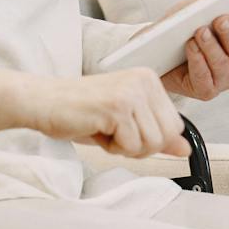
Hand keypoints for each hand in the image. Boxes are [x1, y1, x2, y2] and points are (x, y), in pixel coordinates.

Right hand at [0, 68, 187, 158]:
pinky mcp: (117, 107)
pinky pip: (130, 146)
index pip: (175, 127)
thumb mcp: (125, 123)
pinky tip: (95, 128)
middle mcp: (144, 81)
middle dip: (139, 146)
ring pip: (151, 144)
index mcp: (149, 80)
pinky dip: (111, 148)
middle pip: (166, 137)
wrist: (42, 102)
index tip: (123, 128)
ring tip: (102, 128)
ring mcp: (132, 92)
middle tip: (112, 131)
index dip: (149, 139)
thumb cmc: (80, 112)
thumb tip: (186, 149)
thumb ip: (157, 134)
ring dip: (124, 147)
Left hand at [161, 5, 228, 99]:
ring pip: (222, 63)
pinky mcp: (207, 91)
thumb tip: (208, 7)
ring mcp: (225, 79)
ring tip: (200, 32)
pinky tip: (191, 46)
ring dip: (211, 46)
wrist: (162, 55)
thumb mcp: (195, 11)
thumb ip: (205, 7)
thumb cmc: (183, 28)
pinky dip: (197, 60)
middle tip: (220, 20)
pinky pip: (204, 77)